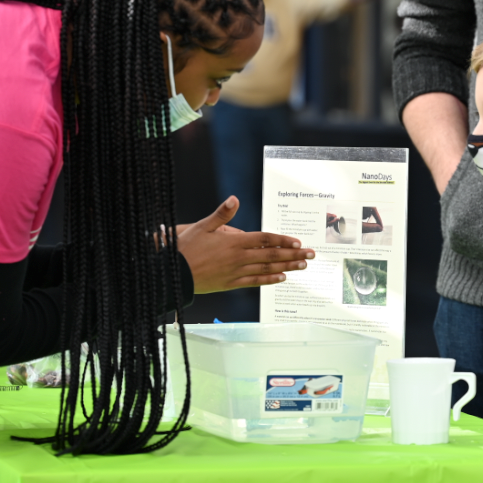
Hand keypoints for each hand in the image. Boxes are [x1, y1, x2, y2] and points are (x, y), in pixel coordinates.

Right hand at [175, 196, 315, 292]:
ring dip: (287, 267)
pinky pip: (254, 282)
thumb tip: (235, 198)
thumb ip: (222, 214)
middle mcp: (239, 257)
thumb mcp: (203, 226)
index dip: (283, 240)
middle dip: (293, 254)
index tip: (298, 242)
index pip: (265, 239)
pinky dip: (270, 280)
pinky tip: (282, 278)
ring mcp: (236, 272)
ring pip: (267, 269)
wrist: (172, 273)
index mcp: (234, 242)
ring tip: (302, 266)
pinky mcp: (230, 284)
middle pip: (271, 255)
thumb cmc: (186, 248)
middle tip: (311, 255)